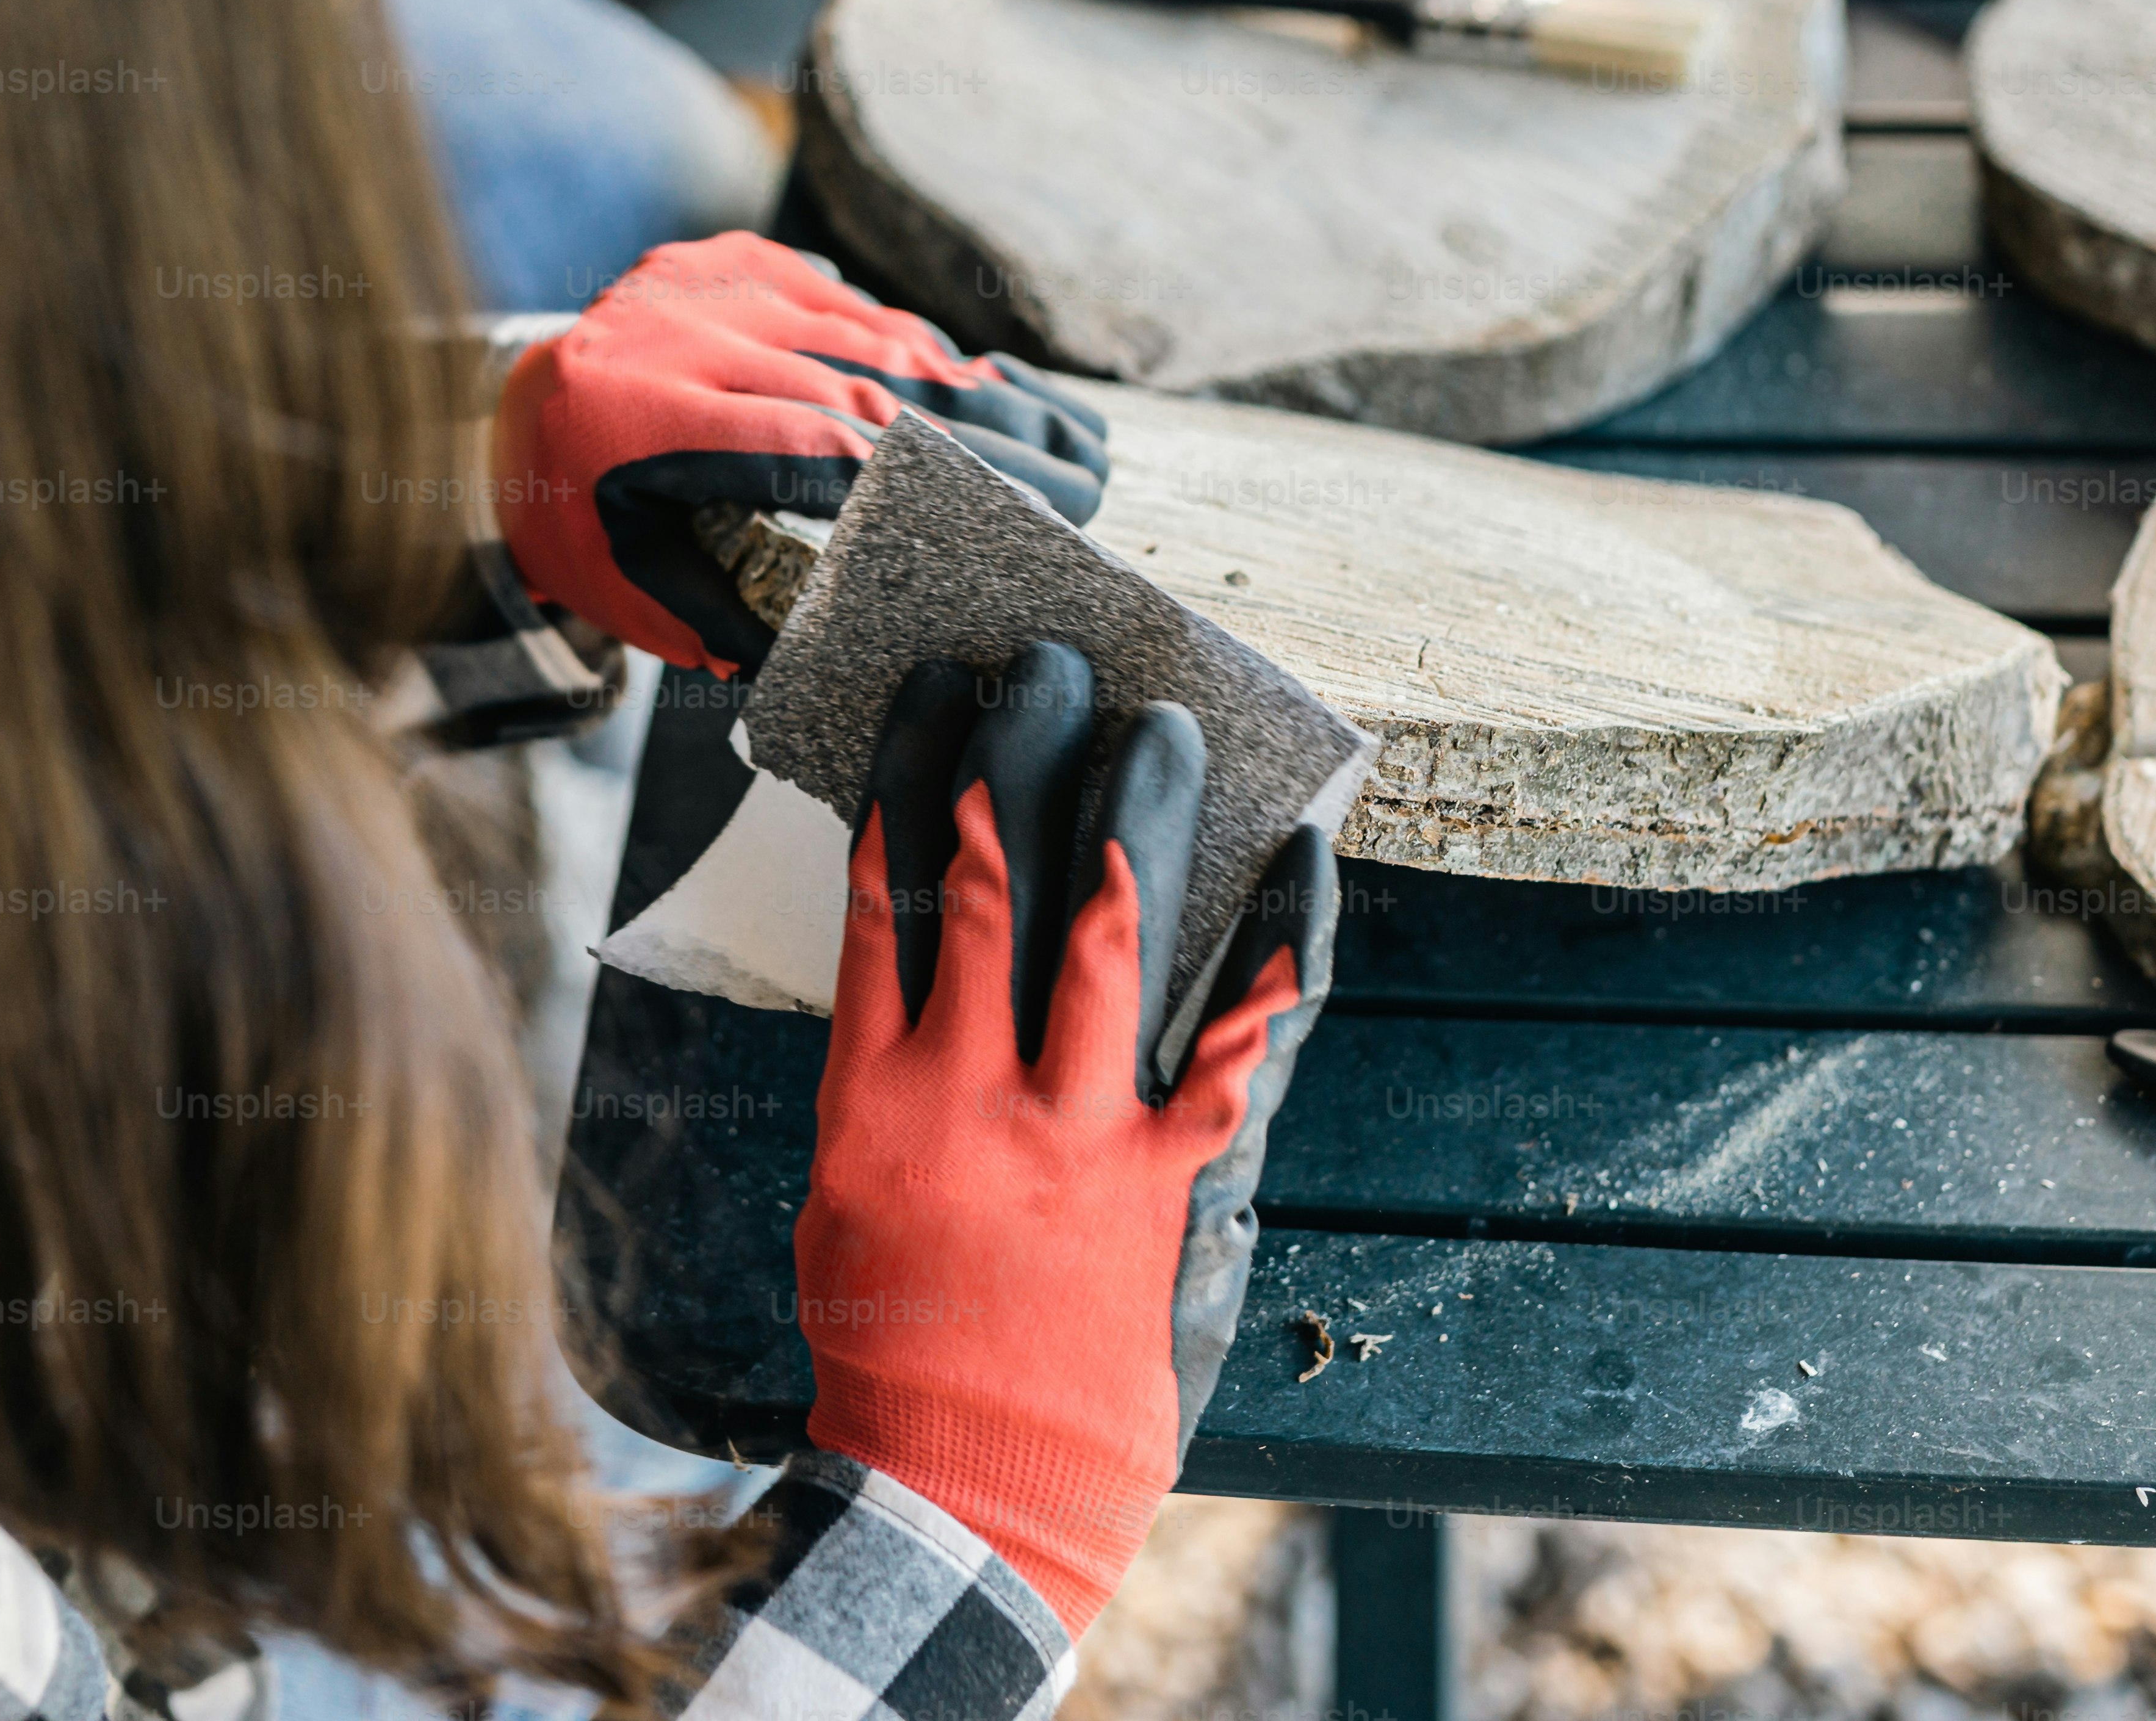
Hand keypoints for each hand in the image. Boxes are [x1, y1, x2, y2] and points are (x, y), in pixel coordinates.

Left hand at [493, 233, 1108, 674]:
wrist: (492, 416)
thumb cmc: (573, 526)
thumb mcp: (637, 592)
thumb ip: (743, 619)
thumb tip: (878, 658)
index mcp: (637, 419)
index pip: (810, 442)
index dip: (925, 474)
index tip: (1015, 513)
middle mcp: (673, 331)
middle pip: (860, 378)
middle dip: (982, 432)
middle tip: (1081, 480)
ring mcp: (701, 280)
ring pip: (866, 330)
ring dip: (968, 387)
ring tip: (1058, 439)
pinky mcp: (724, 254)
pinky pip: (843, 299)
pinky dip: (913, 346)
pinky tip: (982, 385)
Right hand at [794, 644, 1335, 1631]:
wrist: (967, 1488)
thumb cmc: (896, 1343)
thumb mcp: (847, 1195)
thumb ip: (886, 1073)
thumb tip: (913, 957)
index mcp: (874, 1096)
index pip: (883, 893)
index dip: (909, 777)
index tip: (934, 690)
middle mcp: (971, 1097)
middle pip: (992, 885)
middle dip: (1020, 758)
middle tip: (1045, 668)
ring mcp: (1075, 1138)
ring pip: (1110, 940)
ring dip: (1137, 820)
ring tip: (1156, 730)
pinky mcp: (1166, 1186)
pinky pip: (1239, 1046)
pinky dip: (1284, 948)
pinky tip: (1308, 863)